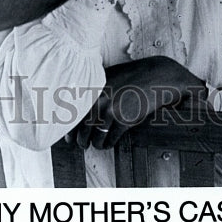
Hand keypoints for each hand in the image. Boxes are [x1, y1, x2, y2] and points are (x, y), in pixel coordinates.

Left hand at [68, 56, 207, 149]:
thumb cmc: (129, 77)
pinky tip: (109, 142)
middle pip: (81, 130)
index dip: (68, 130)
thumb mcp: (106, 77)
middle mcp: (98, 101)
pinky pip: (110, 140)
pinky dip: (108, 144)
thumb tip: (74, 107)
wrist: (154, 78)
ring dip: (95, 144)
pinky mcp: (124, 121)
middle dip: (81, 141)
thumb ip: (91, 90)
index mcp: (91, 89)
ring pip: (95, 139)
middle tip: (82, 144)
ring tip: (96, 144)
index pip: (72, 115)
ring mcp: (111, 111)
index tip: (67, 138)